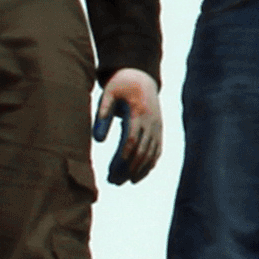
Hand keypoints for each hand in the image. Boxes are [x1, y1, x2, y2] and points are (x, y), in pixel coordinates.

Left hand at [93, 69, 163, 184]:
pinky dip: (149, 165)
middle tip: (113, 181)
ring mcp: (157, 127)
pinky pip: (157, 151)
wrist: (142, 77)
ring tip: (123, 182)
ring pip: (151, 154)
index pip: (132, 139)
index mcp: (138, 112)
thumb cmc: (121, 86)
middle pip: (141, 151)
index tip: (113, 170)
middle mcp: (151, 122)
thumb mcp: (108, 95)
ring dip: (138, 170)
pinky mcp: (159, 130)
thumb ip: (102, 115)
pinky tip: (137, 175)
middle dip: (128, 168)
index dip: (124, 156)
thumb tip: (98, 140)